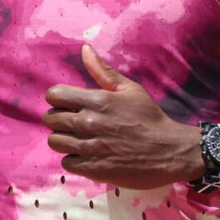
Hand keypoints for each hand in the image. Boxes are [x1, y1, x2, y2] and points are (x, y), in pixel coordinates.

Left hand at [43, 44, 202, 188]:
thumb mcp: (130, 89)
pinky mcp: (92, 169)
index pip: (55, 95)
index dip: (58, 99)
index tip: (68, 104)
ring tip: (81, 140)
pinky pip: (66, 163)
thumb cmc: (150, 118)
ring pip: (55, 142)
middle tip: (75, 123)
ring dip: (65, 140)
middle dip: (59, 120)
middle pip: (51, 119)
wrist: (168, 151)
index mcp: (96, 100)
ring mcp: (89, 147)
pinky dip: (74, 160)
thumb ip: (103, 71)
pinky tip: (88, 156)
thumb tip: (84, 49)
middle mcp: (88, 123)